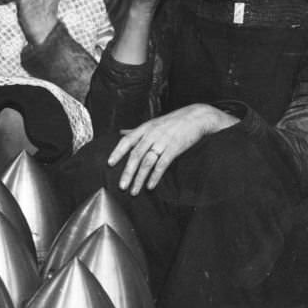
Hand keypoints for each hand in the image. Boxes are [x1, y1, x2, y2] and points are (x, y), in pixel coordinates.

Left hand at [107, 104, 237, 193]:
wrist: (197, 117)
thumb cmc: (173, 121)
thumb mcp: (153, 123)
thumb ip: (137, 130)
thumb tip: (122, 133)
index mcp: (145, 128)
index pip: (127, 141)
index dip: (117, 152)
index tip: (110, 163)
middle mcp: (151, 135)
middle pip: (135, 155)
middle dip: (127, 172)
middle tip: (121, 186)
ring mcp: (162, 142)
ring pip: (147, 163)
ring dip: (139, 178)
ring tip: (134, 190)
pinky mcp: (174, 149)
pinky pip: (162, 165)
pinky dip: (155, 176)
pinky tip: (150, 186)